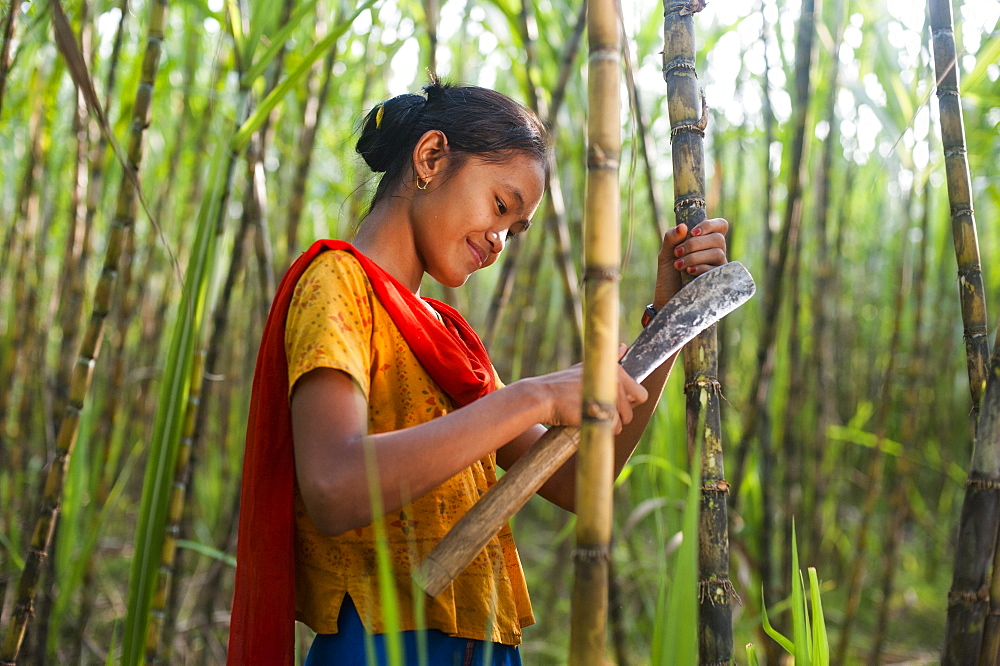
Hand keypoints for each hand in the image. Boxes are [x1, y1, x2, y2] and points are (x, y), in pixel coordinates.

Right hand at [528, 346, 647, 433]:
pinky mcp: (602, 412)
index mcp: (614, 369)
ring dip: (609, 424)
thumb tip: (623, 347)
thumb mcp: (586, 367)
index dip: (628, 402)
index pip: (640, 394)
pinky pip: (612, 429)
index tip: (610, 401)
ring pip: (622, 421)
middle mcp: (615, 380)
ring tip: (590, 415)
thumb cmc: (562, 384)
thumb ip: (610, 360)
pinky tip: (587, 420)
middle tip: (598, 411)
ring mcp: (609, 396)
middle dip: (620, 416)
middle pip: (631, 411)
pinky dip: (601, 430)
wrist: (542, 396)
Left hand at [654, 218, 728, 307]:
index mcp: (705, 241)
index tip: (692, 232)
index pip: (720, 226)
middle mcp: (716, 252)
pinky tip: (688, 272)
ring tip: (679, 265)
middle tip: (677, 253)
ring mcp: (719, 267)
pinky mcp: (719, 281)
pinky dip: (700, 268)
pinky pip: (716, 269)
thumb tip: (682, 226)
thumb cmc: (669, 275)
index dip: (709, 225)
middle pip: (718, 238)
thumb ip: (671, 238)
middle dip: (694, 244)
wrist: (667, 299)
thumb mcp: (666, 254)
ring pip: (717, 252)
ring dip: (694, 257)